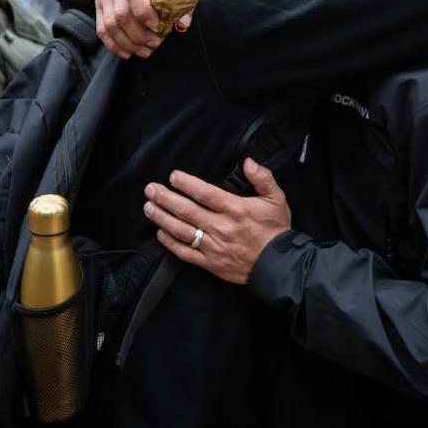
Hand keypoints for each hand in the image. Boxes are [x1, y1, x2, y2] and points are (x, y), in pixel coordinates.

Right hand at [94, 0, 193, 59]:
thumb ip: (179, 3)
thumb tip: (183, 25)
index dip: (144, 13)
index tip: (157, 27)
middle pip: (121, 14)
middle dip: (139, 35)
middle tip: (154, 44)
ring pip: (111, 25)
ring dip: (128, 43)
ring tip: (145, 51)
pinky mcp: (99, 4)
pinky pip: (102, 29)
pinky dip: (114, 45)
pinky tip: (128, 53)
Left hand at [143, 158, 290, 284]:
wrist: (279, 265)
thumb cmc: (276, 230)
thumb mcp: (277, 198)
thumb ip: (262, 177)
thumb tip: (248, 161)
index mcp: (236, 209)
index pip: (205, 194)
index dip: (186, 184)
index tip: (173, 176)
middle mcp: (221, 227)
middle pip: (187, 211)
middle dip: (165, 198)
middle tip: (150, 189)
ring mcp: (214, 246)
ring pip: (182, 231)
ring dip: (162, 218)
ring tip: (149, 207)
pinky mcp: (210, 263)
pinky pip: (185, 252)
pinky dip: (170, 243)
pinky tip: (160, 233)